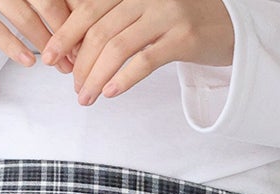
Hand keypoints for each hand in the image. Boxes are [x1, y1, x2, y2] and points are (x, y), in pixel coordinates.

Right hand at [0, 1, 79, 71]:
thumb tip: (81, 18)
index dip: (74, 14)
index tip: (87, 38)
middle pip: (45, 1)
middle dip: (64, 33)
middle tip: (76, 58)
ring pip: (23, 15)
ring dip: (44, 43)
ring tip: (59, 66)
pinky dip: (13, 45)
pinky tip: (29, 62)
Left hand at [41, 0, 233, 101]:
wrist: (231, 25)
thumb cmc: (182, 23)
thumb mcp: (145, 14)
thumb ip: (116, 23)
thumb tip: (75, 50)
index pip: (89, 9)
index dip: (65, 35)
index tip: (48, 58)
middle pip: (99, 31)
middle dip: (79, 64)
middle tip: (74, 88)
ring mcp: (167, 13)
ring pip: (117, 47)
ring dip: (95, 77)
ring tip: (86, 98)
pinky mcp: (184, 37)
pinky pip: (145, 60)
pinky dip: (123, 79)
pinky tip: (110, 93)